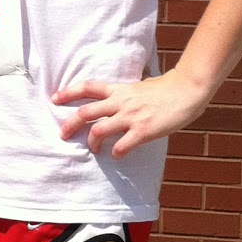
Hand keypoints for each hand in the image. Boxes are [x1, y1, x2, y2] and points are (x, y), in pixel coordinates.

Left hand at [52, 67, 213, 158]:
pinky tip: (117, 155)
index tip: (54, 99)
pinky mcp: (143, 131)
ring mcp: (130, 117)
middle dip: (70, 124)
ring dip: (92, 142)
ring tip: (93, 149)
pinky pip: (122, 146)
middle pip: (86, 112)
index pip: (87, 87)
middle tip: (63, 134)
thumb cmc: (166, 89)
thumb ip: (126, 94)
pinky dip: (116, 153)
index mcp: (119, 90)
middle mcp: (120, 102)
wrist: (186, 90)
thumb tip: (118, 99)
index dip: (68, 93)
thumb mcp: (140, 86)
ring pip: (98, 130)